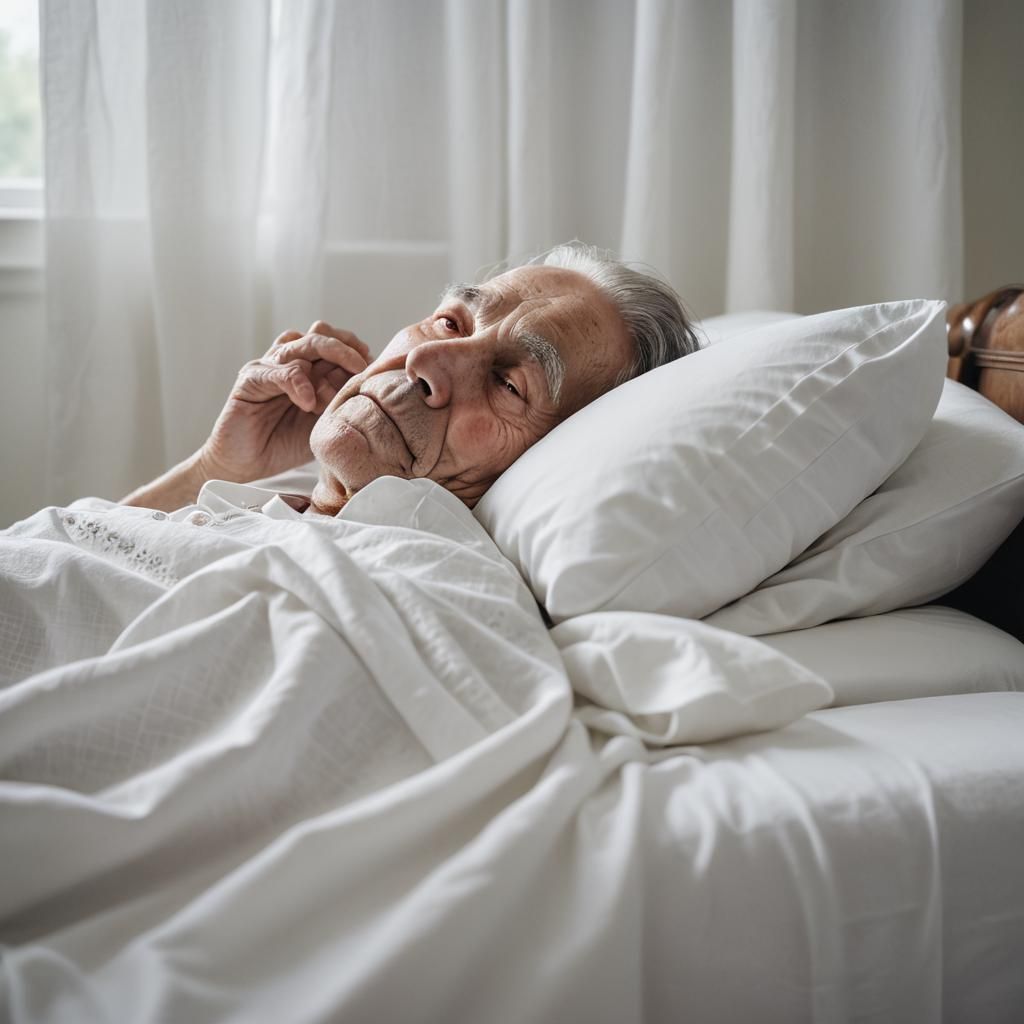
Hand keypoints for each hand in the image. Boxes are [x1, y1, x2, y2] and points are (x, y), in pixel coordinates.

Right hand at [199, 321, 369, 483]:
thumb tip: (369, 385)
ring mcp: (270, 365)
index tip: (373, 367)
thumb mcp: (324, 422)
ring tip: (334, 393)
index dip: (355, 352)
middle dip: (345, 348)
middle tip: (362, 367)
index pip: (335, 343)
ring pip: (303, 345)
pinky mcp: (252, 377)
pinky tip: (308, 404)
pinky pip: (281, 371)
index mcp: (308, 367)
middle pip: (320, 335)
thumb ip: (341, 401)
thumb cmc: (284, 443)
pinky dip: (300, 384)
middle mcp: (289, 360)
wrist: (246, 463)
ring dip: (326, 364)